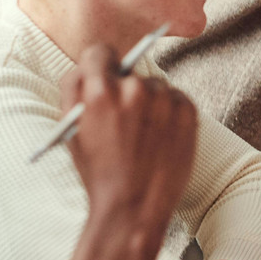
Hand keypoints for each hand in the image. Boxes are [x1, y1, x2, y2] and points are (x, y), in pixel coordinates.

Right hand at [61, 44, 199, 259]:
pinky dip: (169, 112)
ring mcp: (165, 99)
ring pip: (155, 87)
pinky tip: (160, 137)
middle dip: (124, 89)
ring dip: (149, 102)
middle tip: (124, 119)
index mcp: (99, 92)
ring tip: (143, 135)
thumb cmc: (98, 172)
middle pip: (129, 72)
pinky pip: (176, 99)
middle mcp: (134, 89)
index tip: (103, 76)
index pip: (100, 52)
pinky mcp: (188, 111)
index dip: (98, 65)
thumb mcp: (72, 130)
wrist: (134, 207)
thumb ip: (72, 90)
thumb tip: (85, 66)